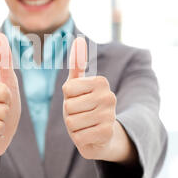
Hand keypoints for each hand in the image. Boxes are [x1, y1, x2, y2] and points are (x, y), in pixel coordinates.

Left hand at [62, 36, 116, 160]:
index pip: (67, 89)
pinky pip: (78, 136)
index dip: (68, 98)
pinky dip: (79, 138)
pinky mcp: (107, 134)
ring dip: (74, 127)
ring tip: (85, 125)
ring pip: (71, 122)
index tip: (79, 100)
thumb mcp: (78, 86)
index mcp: (101, 82)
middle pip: (69, 106)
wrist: (102, 136)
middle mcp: (109, 97)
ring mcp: (110, 116)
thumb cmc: (85, 107)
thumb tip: (79, 39)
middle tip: (82, 115)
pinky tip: (89, 136)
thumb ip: (77, 64)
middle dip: (70, 114)